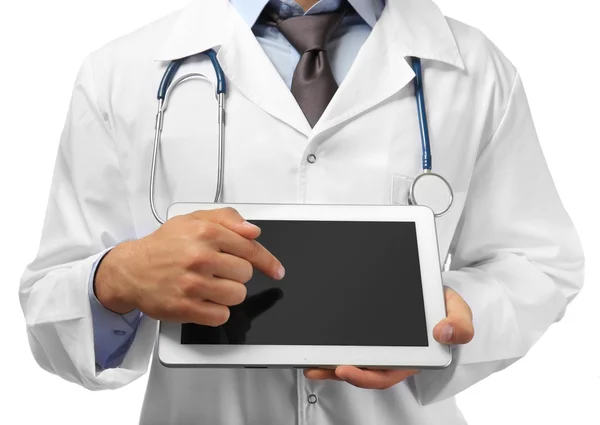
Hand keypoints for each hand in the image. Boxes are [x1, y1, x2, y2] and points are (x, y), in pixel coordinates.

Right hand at [94, 207, 284, 325]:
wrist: (131, 270)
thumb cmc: (165, 245)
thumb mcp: (193, 220)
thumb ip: (227, 219)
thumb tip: (253, 231)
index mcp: (206, 233)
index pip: (251, 249)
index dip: (267, 261)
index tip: (276, 271)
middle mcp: (200, 257)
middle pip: (246, 274)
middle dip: (236, 274)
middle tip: (218, 271)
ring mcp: (193, 284)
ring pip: (237, 295)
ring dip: (228, 293)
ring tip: (210, 285)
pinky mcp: (185, 308)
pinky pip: (221, 315)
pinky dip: (217, 311)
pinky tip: (204, 300)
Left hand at [304, 286, 473, 388]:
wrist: (439, 294)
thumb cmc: (447, 308)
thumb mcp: (460, 312)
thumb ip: (459, 324)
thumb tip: (444, 333)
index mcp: (412, 358)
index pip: (385, 374)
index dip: (364, 376)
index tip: (345, 369)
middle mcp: (394, 356)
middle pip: (363, 371)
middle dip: (338, 372)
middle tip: (318, 366)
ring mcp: (382, 347)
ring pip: (354, 360)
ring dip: (331, 364)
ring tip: (309, 362)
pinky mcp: (371, 334)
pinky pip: (352, 344)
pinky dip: (335, 346)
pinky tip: (318, 343)